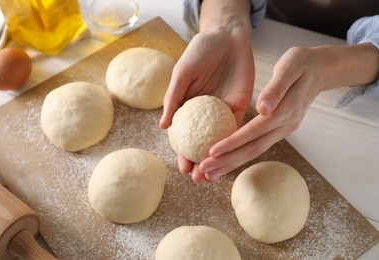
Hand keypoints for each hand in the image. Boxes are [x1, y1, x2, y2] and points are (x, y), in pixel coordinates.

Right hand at [159, 23, 254, 183]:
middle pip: (201, 144)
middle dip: (200, 164)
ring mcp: (221, 112)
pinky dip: (234, 143)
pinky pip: (236, 128)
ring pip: (219, 142)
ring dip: (217, 160)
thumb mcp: (183, 73)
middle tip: (199, 180)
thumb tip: (163, 126)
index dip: (182, 153)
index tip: (182, 169)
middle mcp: (204, 114)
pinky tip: (232, 158)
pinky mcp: (239, 107)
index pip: (184, 136)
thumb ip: (174, 98)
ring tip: (214, 177)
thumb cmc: (200, 51)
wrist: (227, 36)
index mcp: (187, 107)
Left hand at [200, 47, 329, 181]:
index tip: (212, 152)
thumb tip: (262, 108)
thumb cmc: (303, 63)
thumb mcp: (290, 66)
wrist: (320, 70)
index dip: (232, 143)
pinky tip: (224, 159)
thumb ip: (276, 88)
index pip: (253, 132)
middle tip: (204, 171)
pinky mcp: (278, 130)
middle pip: (252, 149)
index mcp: (285, 112)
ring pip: (254, 151)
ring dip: (231, 163)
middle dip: (227, 161)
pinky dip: (239, 155)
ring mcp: (283, 130)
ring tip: (209, 173)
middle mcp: (284, 126)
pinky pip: (256, 146)